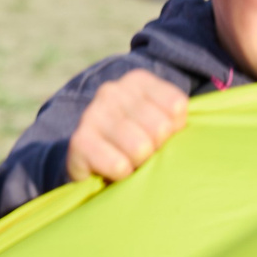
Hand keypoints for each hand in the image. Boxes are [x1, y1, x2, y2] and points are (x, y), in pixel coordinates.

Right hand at [65, 70, 188, 183]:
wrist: (93, 162)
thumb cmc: (138, 142)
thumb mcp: (162, 123)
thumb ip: (176, 120)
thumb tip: (173, 130)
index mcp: (137, 81)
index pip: (177, 106)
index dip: (176, 129)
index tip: (164, 135)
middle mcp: (112, 91)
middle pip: (160, 127)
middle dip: (157, 148)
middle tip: (145, 153)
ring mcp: (92, 113)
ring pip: (140, 147)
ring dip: (139, 163)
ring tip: (129, 161)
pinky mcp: (80, 141)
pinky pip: (118, 165)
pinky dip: (122, 175)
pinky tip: (114, 170)